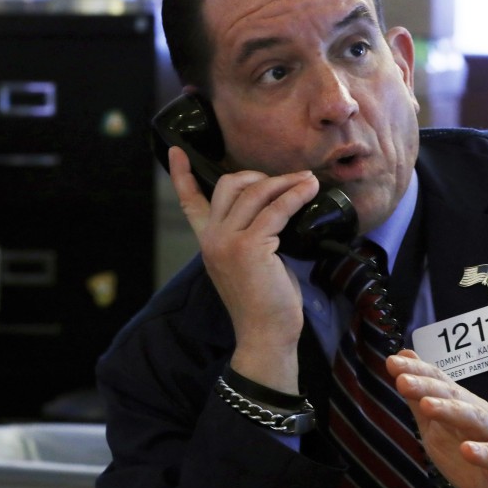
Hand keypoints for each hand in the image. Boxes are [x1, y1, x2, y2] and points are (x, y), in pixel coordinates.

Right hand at [168, 145, 319, 392]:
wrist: (264, 336)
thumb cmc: (264, 303)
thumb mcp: (250, 264)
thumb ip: (251, 236)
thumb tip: (277, 210)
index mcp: (208, 242)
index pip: (190, 202)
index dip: (182, 175)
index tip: (177, 151)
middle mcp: (212, 238)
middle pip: (229, 185)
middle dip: (259, 176)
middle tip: (287, 181)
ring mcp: (228, 241)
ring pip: (255, 193)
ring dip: (286, 182)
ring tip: (308, 181)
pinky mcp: (250, 247)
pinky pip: (276, 209)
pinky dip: (295, 196)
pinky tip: (310, 190)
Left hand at [386, 350, 487, 487]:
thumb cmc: (473, 452)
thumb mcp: (437, 428)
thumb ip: (419, 396)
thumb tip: (400, 360)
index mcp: (461, 404)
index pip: (438, 381)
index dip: (416, 371)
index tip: (391, 362)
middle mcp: (478, 414)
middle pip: (453, 395)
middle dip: (427, 386)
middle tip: (402, 380)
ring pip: (473, 418)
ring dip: (450, 410)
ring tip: (427, 406)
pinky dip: (482, 452)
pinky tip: (467, 450)